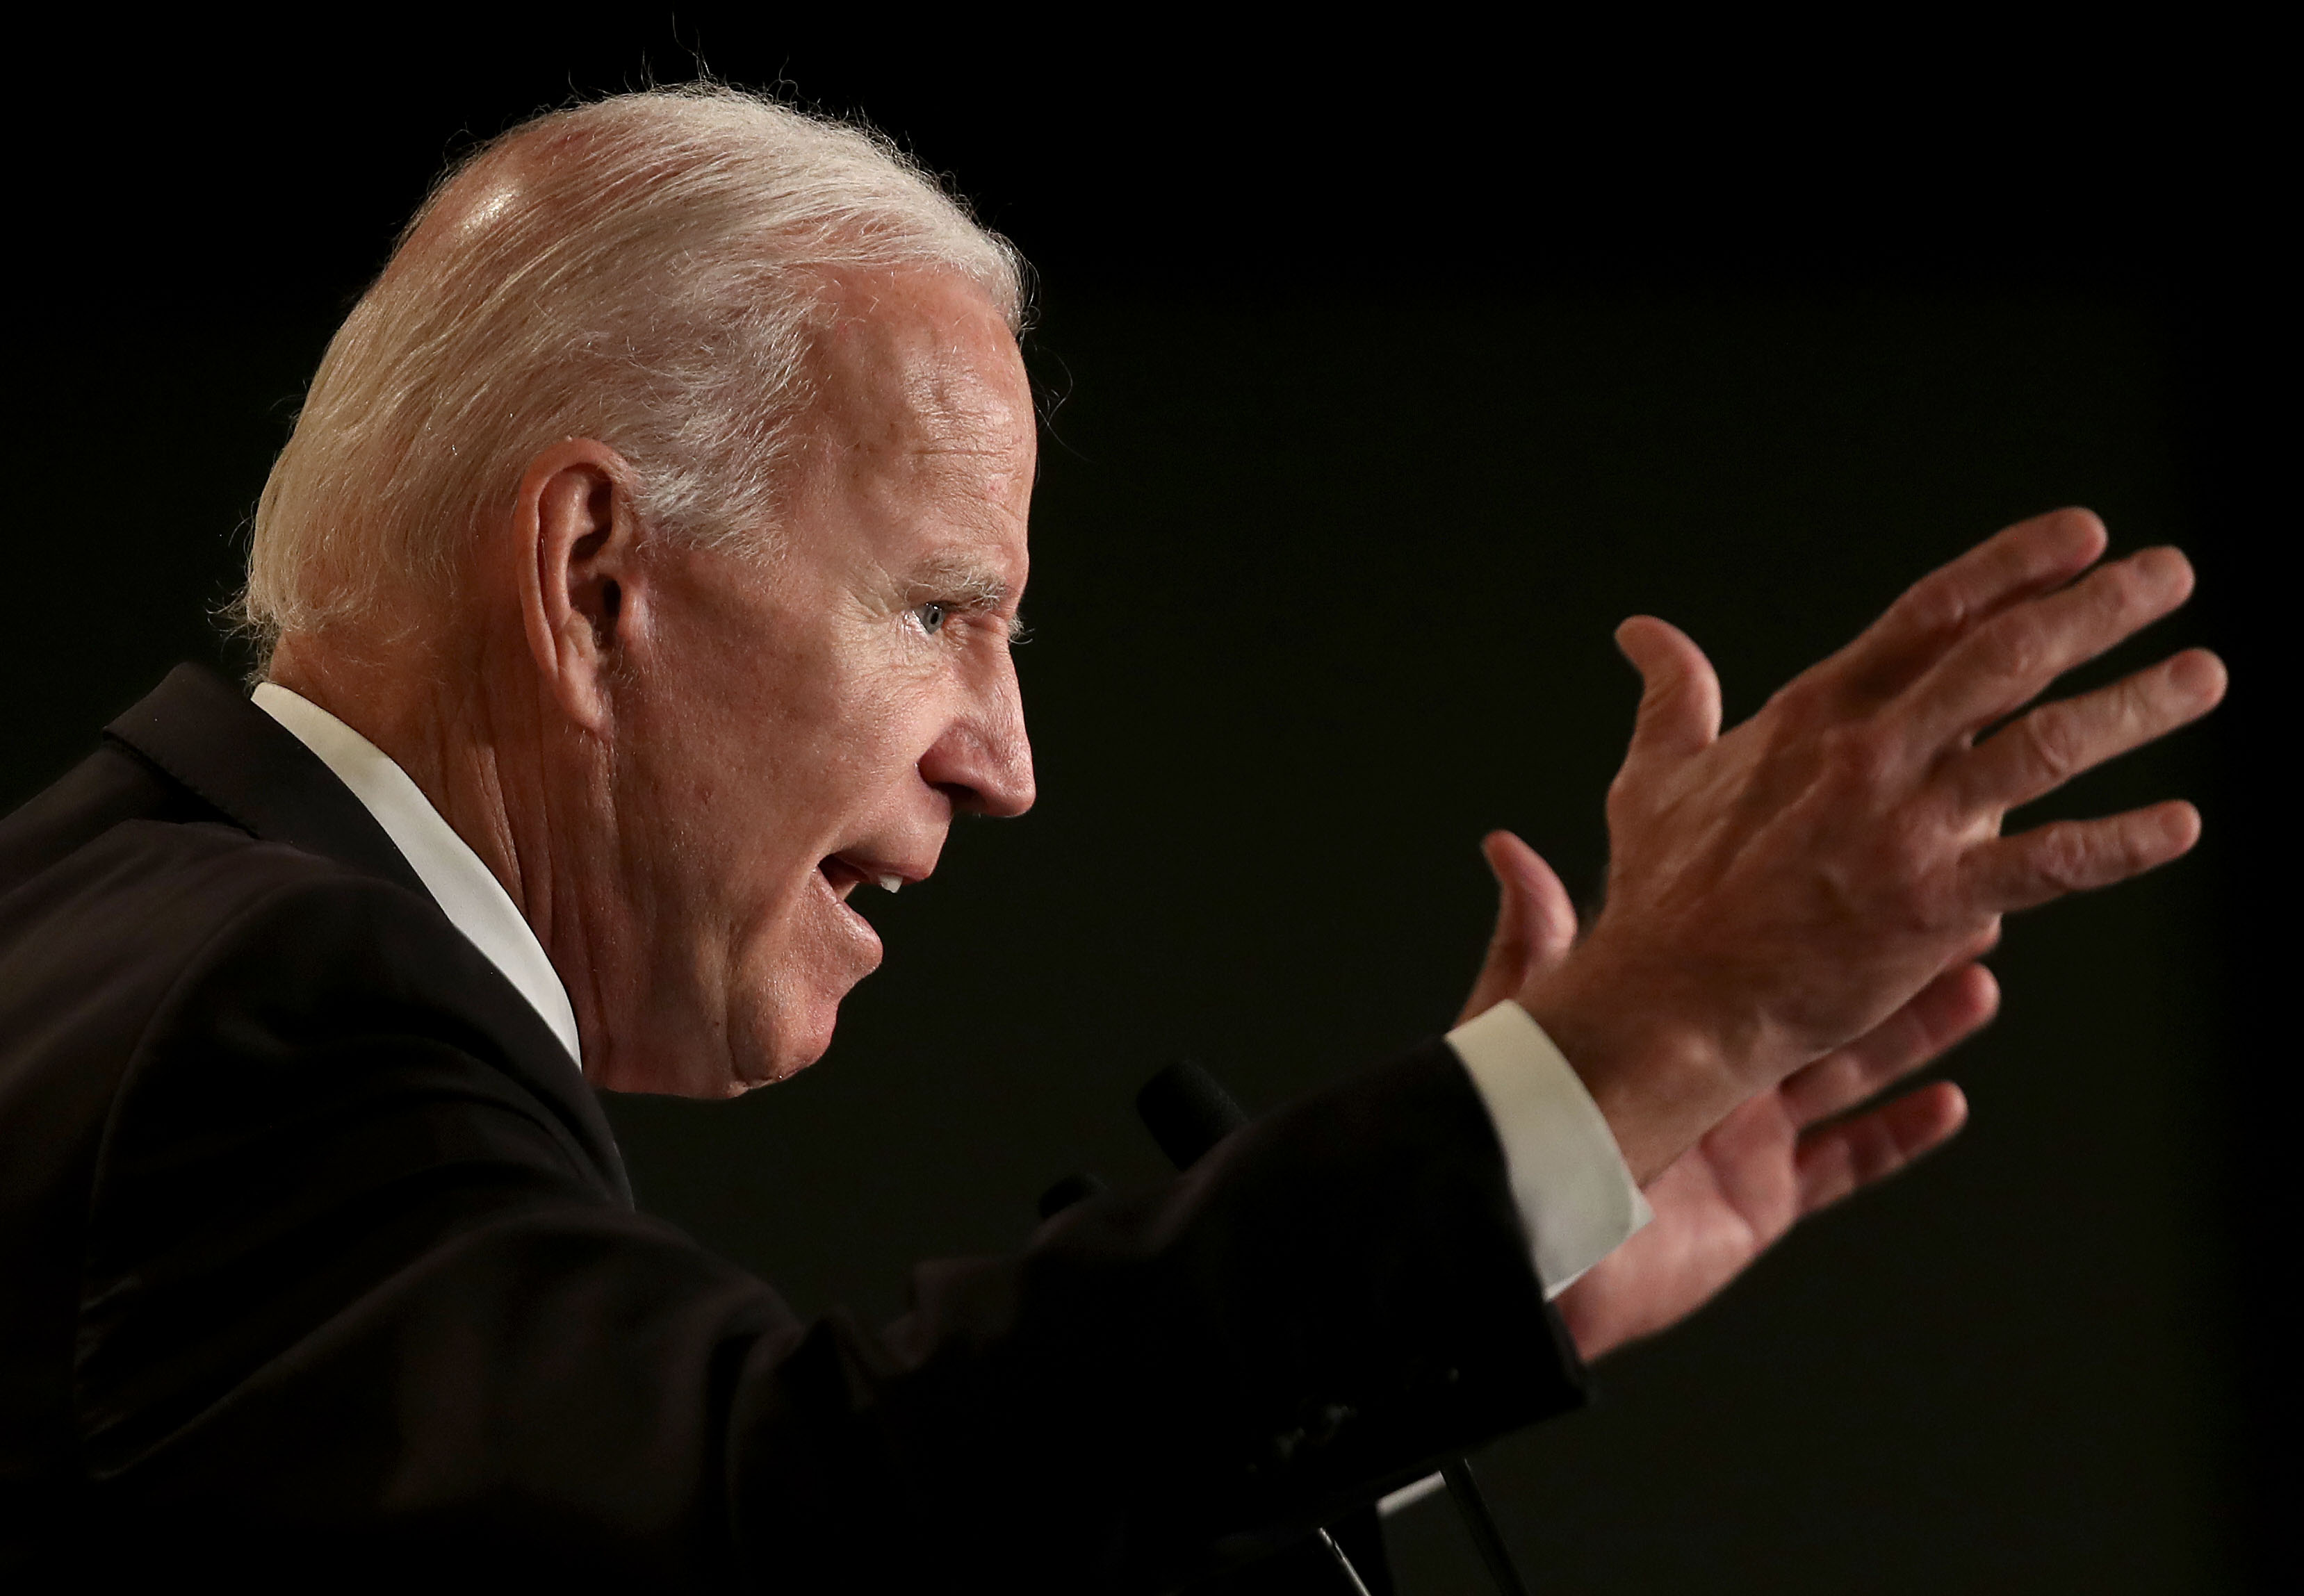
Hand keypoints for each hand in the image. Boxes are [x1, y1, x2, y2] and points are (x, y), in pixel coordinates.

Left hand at [1462, 834, 1990, 1362]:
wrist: (1529, 1248)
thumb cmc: (1512, 1131)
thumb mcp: (1526, 1022)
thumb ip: (1535, 938)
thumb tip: (1507, 847)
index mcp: (1660, 1015)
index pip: (1746, 946)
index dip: (1805, 906)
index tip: (1860, 857)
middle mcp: (1710, 1065)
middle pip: (1815, 1000)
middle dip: (1883, 957)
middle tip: (1955, 912)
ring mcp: (1740, 1134)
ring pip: (1847, 1073)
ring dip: (1912, 1033)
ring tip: (1976, 985)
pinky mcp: (1759, 1200)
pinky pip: (1845, 1164)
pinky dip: (1899, 1135)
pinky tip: (1951, 1101)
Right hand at [1520, 509, 2222, 1180]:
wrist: (1673, 999)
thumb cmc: (1664, 896)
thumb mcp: (1654, 778)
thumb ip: (1670, 697)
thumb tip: (1641, 632)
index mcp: (1815, 714)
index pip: (1932, 614)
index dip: (2014, 566)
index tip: (2084, 536)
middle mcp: (1868, 754)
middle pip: (2004, 655)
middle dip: (2099, 607)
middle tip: (2171, 573)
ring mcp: (1903, 827)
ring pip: (2043, 743)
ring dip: (2134, 704)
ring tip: (2202, 674)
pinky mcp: (1932, 905)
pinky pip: (2048, 864)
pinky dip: (2119, 844)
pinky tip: (2179, 825)